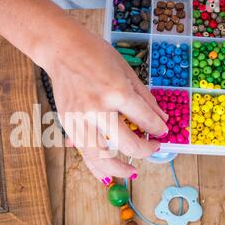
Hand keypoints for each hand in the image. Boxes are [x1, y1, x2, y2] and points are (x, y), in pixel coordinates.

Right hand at [45, 33, 168, 182]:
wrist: (61, 50)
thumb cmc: (95, 54)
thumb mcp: (127, 71)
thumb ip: (145, 99)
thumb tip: (161, 120)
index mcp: (116, 92)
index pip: (145, 120)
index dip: (158, 129)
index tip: (162, 133)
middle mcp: (98, 110)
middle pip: (128, 145)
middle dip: (146, 150)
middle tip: (153, 148)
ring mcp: (80, 120)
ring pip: (102, 158)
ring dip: (119, 169)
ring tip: (131, 172)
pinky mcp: (68, 125)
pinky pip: (84, 153)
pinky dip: (96, 167)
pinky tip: (107, 174)